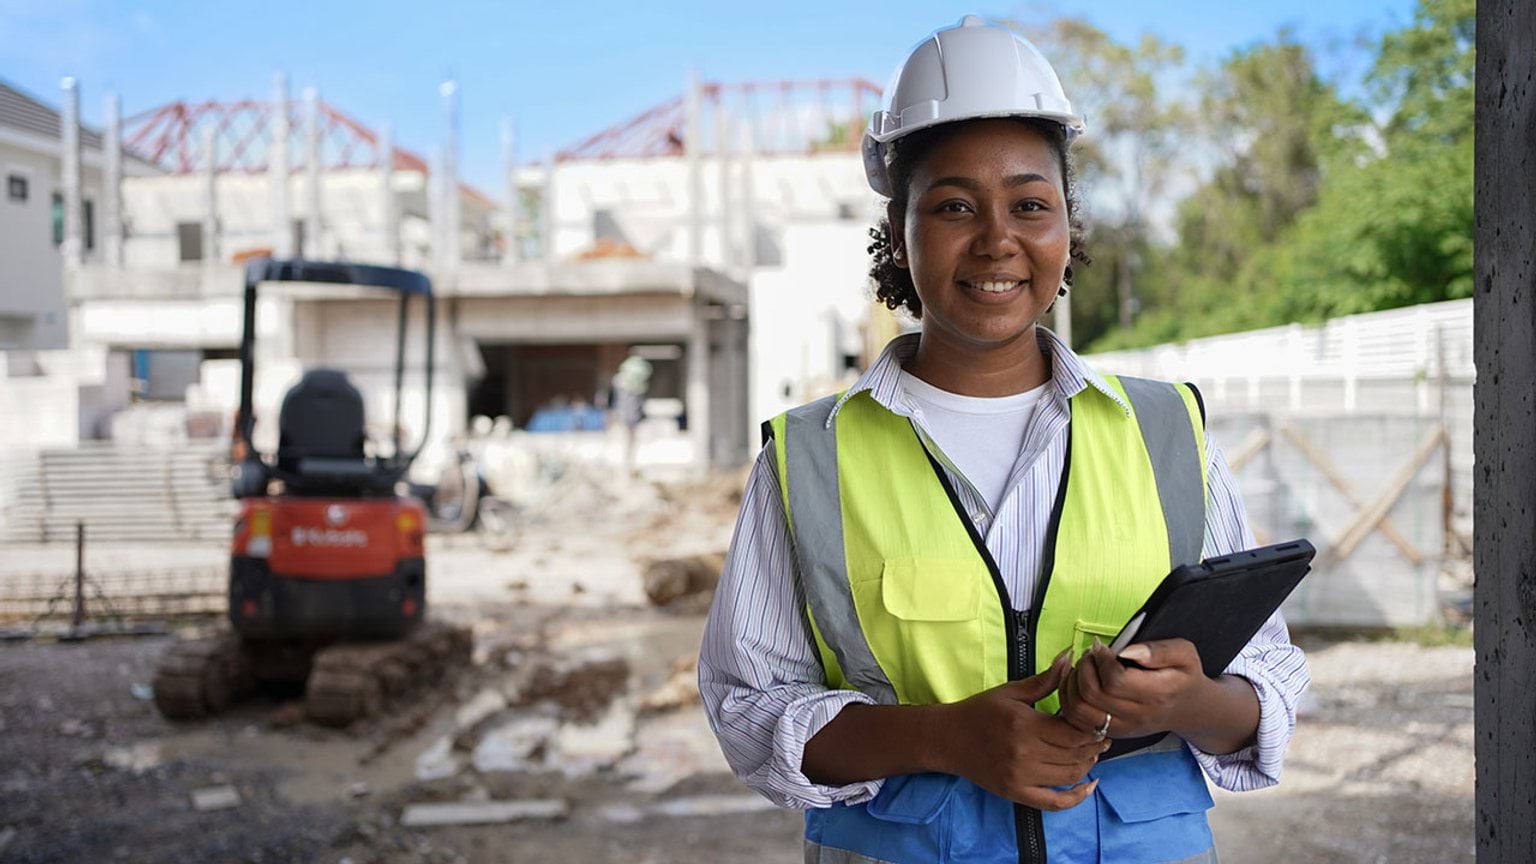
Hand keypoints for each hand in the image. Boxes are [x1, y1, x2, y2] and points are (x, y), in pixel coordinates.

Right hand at [937, 649, 1108, 809]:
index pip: (1073, 732)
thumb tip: (1068, 656)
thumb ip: (1044, 680)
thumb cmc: (979, 712)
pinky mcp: (1016, 793)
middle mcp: (1024, 753)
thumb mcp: (1010, 692)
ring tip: (1093, 753)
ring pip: (1069, 776)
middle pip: (1075, 754)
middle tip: (1102, 736)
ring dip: (1088, 765)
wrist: (947, 739)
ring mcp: (1020, 777)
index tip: (1099, 721)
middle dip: (1095, 745)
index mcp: (1024, 724)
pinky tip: (1089, 785)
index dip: (1093, 728)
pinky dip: (1076, 798)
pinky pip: (1054, 803)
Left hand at [1059, 638, 1209, 739]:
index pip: (1114, 680)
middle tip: (1090, 655)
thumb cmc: (1183, 677)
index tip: (1102, 647)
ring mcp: (1123, 727)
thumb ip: (1158, 650)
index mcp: (1157, 693)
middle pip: (1092, 694)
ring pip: (1078, 709)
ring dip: (1072, 683)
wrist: (1188, 708)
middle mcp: (1138, 715)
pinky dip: (1069, 699)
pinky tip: (1078, 683)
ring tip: (1083, 668)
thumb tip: (1126, 651)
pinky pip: (1076, 720)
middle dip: (1084, 667)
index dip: (1101, 659)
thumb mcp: (1184, 654)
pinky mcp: (1111, 732)